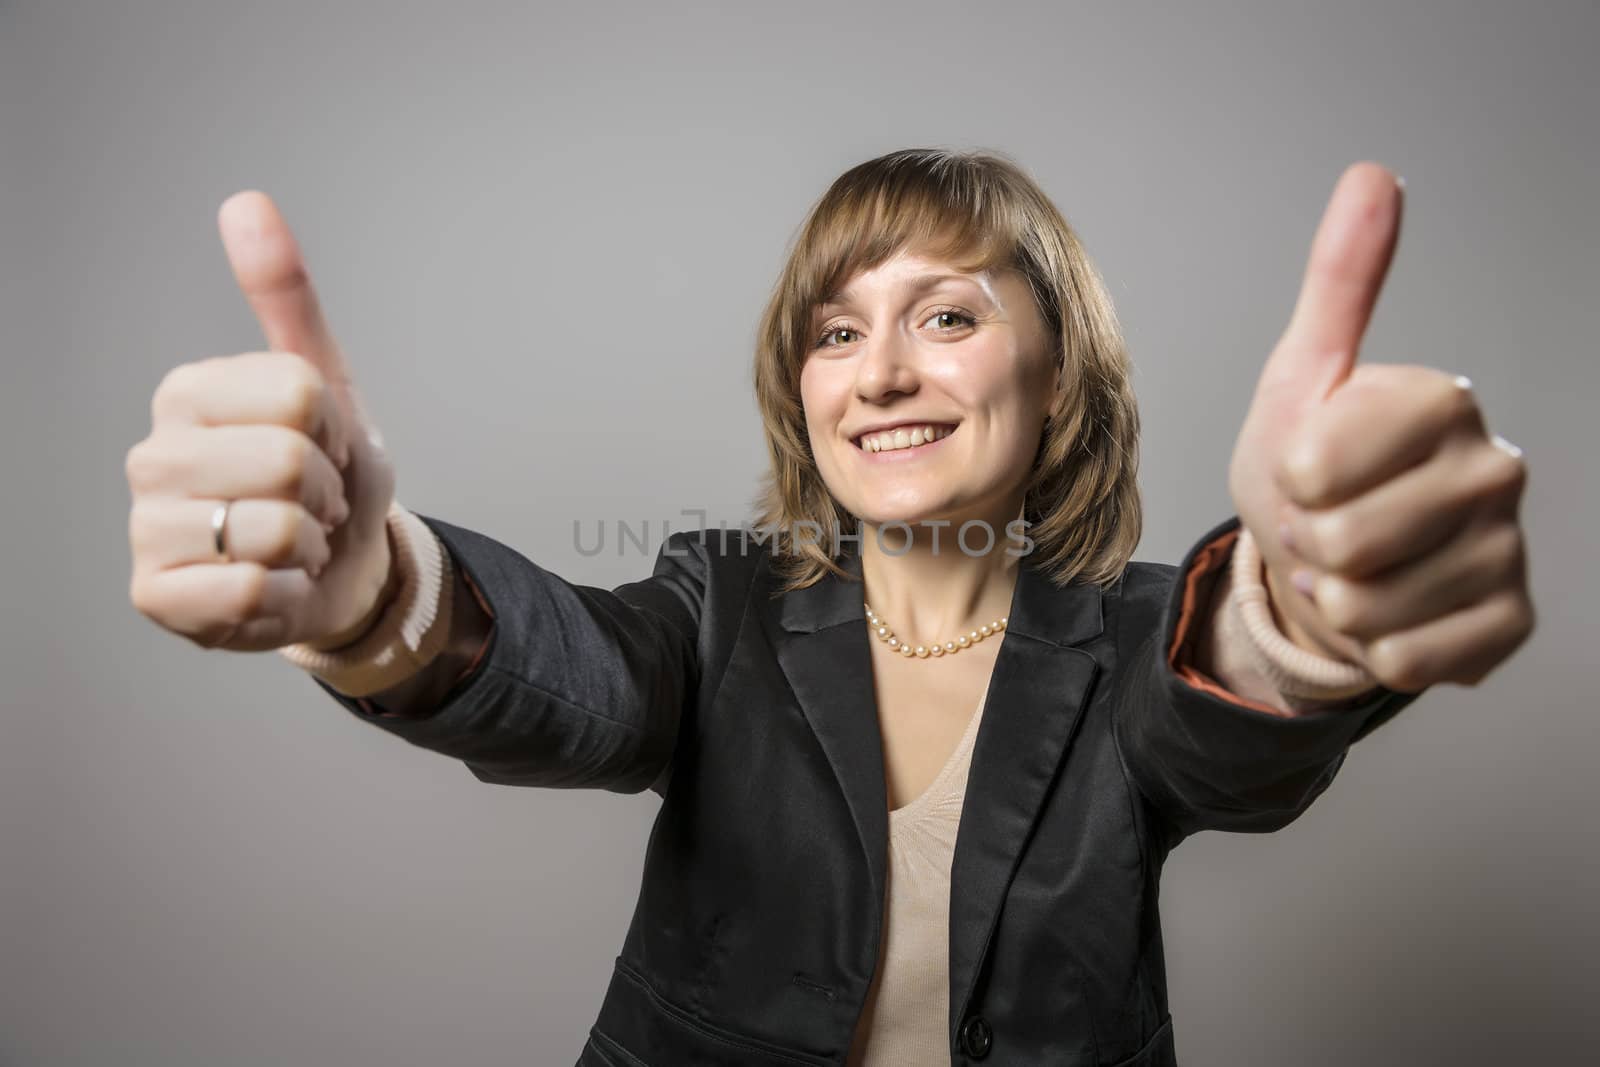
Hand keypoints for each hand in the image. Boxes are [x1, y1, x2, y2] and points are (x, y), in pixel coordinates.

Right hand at [127, 191, 397, 651]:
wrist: (342, 568)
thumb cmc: (329, 475)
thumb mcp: (325, 383)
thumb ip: (287, 298)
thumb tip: (247, 203)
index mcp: (188, 392)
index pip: (300, 396)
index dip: (336, 431)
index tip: (323, 447)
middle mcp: (152, 455)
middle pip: (289, 462)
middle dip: (327, 492)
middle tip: (312, 502)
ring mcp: (146, 528)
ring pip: (275, 532)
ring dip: (309, 546)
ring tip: (291, 543)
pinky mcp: (155, 595)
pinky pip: (255, 592)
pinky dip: (289, 596)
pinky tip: (273, 586)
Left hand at [1227, 163, 1534, 692]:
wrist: (1332, 563)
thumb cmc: (1314, 466)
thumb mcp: (1304, 376)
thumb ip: (1341, 281)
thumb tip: (1372, 174)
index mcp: (1442, 399)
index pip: (1317, 462)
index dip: (1287, 481)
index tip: (1306, 470)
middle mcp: (1495, 469)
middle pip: (1340, 540)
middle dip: (1306, 543)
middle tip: (1325, 526)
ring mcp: (1508, 551)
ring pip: (1367, 607)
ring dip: (1334, 599)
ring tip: (1353, 567)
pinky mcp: (1509, 624)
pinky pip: (1403, 661)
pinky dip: (1371, 648)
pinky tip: (1389, 612)